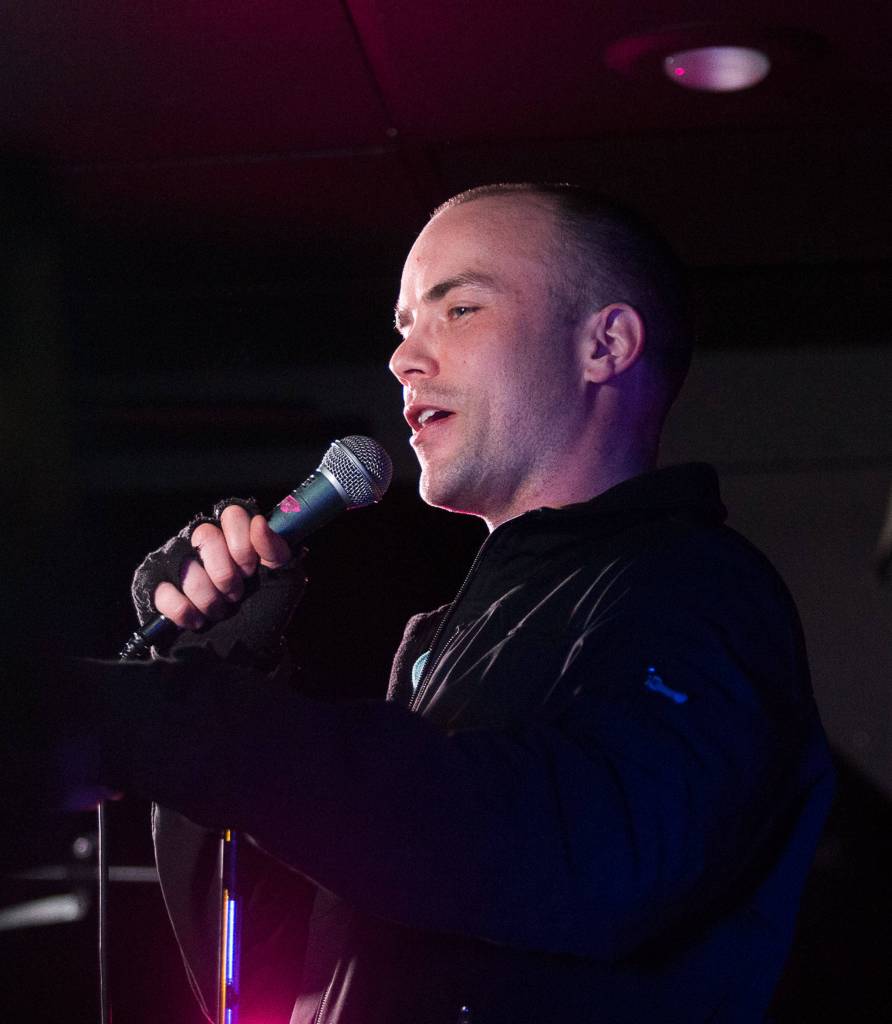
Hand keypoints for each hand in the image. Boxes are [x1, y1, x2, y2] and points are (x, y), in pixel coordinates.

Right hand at [153, 505, 291, 629]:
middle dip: (225, 574)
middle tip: (235, 594)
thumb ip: (278, 550)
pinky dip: (184, 611)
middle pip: (205, 535)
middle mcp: (205, 544)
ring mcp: (178, 564)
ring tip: (219, 611)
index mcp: (236, 536)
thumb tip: (260, 523)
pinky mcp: (156, 588)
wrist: (241, 653)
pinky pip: (163, 591)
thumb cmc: (263, 612)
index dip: (242, 543)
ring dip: (208, 597)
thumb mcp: (285, 581)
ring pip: (185, 565)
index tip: (251, 570)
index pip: (233, 514)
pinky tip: (197, 620)